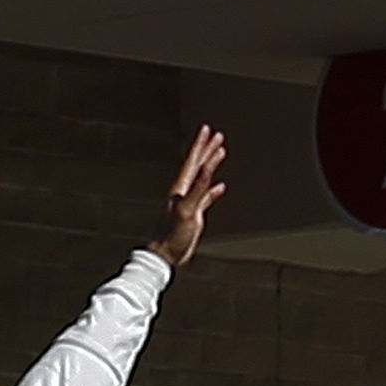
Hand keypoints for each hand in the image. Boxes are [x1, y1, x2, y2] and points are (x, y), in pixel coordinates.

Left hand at [149, 124, 228, 265]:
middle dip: (207, 149)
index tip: (207, 129)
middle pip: (197, 166)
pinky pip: (206, 198)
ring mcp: (189, 203)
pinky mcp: (193, 215)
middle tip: (217, 134)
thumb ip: (198, 189)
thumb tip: (207, 168)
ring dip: (211, 165)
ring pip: (202, 179)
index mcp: (180, 189)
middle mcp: (183, 193)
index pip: (192, 162)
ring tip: (221, 152)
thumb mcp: (187, 210)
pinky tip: (221, 186)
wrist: (164, 256)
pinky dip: (213, 190)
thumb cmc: (172, 235)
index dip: (200, 145)